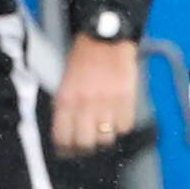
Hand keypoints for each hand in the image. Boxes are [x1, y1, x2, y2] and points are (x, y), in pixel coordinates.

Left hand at [50, 34, 139, 155]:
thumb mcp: (65, 82)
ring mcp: (107, 103)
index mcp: (65, 100)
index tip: (69, 150)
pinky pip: (125, 127)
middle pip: (85, 144)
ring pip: (106, 139)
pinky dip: (121, 127)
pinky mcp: (126, 100)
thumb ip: (65, 106)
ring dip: (105, 138)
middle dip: (86, 148)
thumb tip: (67, 130)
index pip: (63, 138)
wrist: (106, 38)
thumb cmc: (83, 58)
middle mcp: (84, 105)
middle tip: (89, 143)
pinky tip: (118, 118)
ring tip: (105, 130)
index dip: (66, 149)